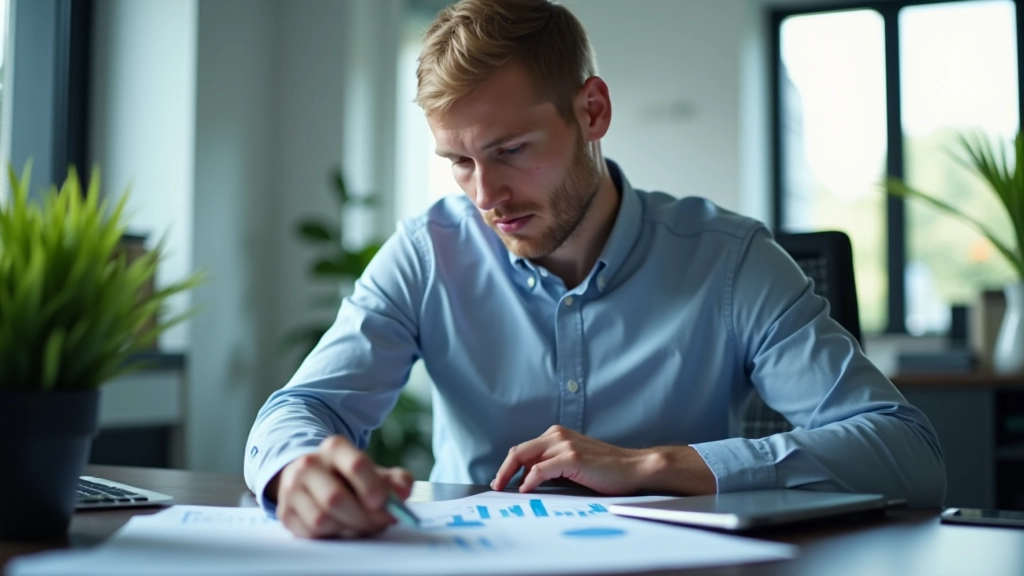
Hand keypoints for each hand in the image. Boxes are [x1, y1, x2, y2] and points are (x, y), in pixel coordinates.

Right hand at [267, 435, 413, 538]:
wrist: (315, 480)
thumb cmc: (351, 479)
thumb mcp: (375, 473)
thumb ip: (396, 480)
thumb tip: (402, 492)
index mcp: (335, 447)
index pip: (355, 464)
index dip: (371, 486)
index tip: (381, 503)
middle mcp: (309, 464)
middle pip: (336, 498)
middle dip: (362, 517)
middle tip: (378, 524)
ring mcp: (292, 488)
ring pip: (322, 519)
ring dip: (347, 529)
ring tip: (360, 525)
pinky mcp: (285, 511)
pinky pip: (310, 532)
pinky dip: (331, 535)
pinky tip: (341, 527)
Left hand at [490, 425, 716, 495]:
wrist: (634, 468)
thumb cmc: (607, 470)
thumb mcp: (574, 464)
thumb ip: (552, 466)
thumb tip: (528, 480)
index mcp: (557, 435)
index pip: (524, 449)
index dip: (509, 465)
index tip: (501, 481)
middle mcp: (558, 435)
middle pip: (519, 451)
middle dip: (503, 470)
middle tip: (496, 486)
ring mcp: (564, 444)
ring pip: (525, 458)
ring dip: (511, 475)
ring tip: (506, 490)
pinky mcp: (571, 457)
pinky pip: (540, 470)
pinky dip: (529, 480)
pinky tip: (526, 490)